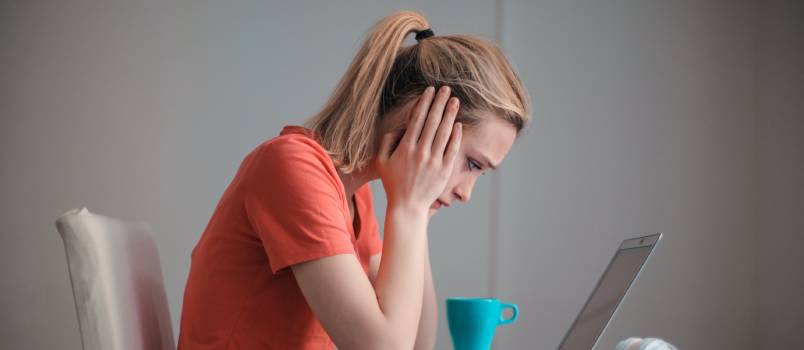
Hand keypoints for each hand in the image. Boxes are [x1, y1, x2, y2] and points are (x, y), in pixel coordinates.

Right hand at [376, 85, 461, 212]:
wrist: (407, 207)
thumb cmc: (393, 183)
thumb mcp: (381, 161)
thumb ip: (386, 142)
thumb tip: (398, 127)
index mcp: (405, 148)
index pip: (417, 119)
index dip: (425, 103)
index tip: (430, 91)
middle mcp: (420, 152)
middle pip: (432, 122)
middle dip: (440, 103)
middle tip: (446, 89)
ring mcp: (434, 161)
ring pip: (444, 133)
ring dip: (450, 115)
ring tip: (455, 101)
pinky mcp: (444, 171)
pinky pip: (452, 149)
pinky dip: (456, 136)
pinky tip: (458, 124)